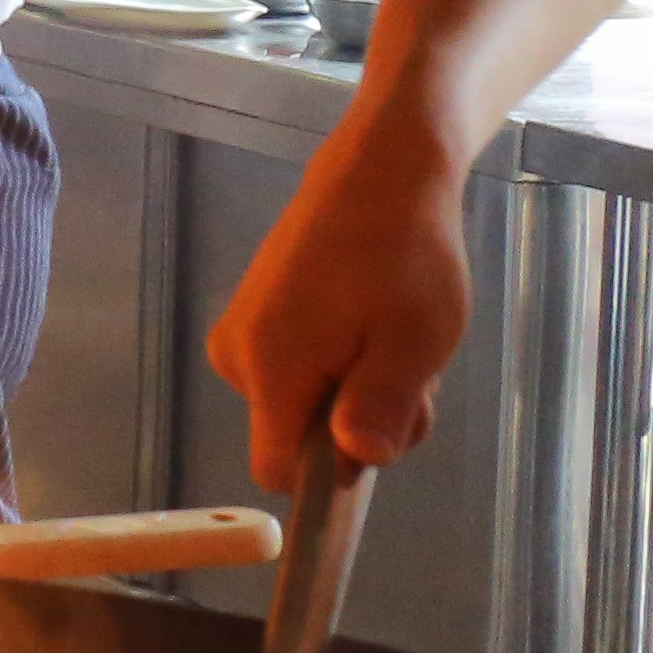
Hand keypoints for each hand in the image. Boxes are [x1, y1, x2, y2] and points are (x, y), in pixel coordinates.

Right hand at [210, 127, 475, 485]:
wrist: (376, 176)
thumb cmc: (403, 255)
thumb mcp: (415, 340)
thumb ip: (382, 407)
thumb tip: (356, 462)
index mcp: (272, 368)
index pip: (276, 471)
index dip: (326, 476)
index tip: (376, 442)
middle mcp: (237, 358)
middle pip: (296, 438)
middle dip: (357, 423)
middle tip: (407, 369)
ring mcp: (241, 335)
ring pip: (301, 406)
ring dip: (354, 392)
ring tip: (392, 337)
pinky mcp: (253, 317)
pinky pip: (295, 373)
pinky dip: (338, 364)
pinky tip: (367, 322)